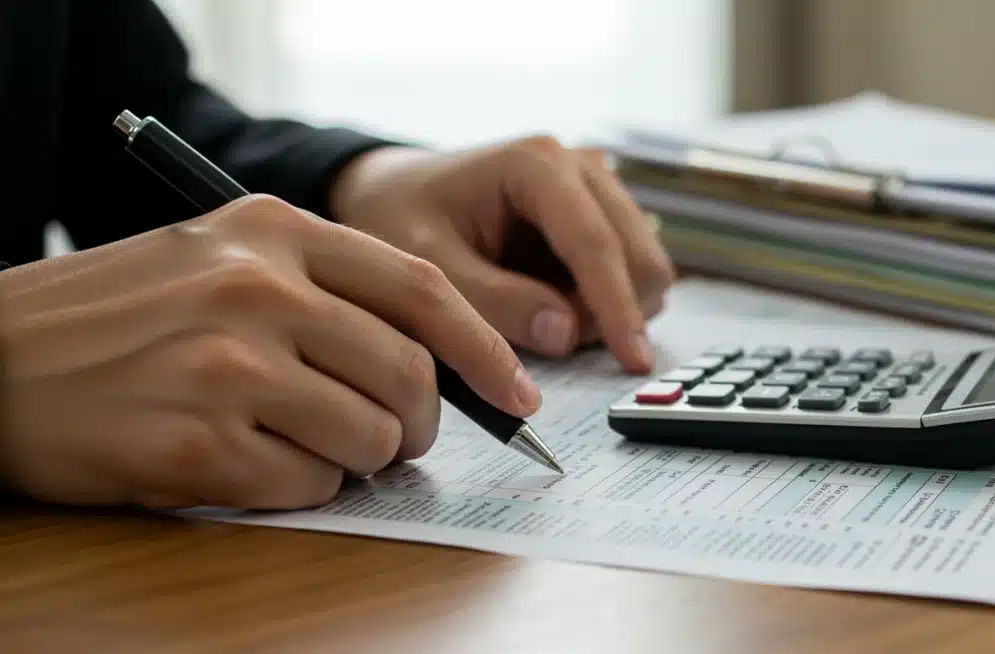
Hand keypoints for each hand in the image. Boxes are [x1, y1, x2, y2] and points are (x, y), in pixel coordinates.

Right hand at [0, 195, 538, 509]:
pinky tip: (250, 463)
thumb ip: (326, 293)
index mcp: (274, 231)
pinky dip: (302, 488)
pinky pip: (310, 486)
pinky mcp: (198, 444)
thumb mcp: (220, 257)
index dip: (486, 351)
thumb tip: (435, 362)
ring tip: (306, 444)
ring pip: (371, 437)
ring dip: (360, 459)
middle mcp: (257, 288)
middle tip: (399, 438)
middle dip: (422, 423)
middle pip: (410, 374)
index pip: (423, 291)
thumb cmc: (116, 315)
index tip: (520, 395)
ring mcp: (226, 365)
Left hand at [328, 137, 675, 372]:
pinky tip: (553, 305)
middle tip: (553, 342)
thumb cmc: (400, 218)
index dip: (618, 307)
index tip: (632, 361)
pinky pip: (630, 272)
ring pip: (644, 266)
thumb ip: (494, 302)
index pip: (595, 243)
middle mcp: (580, 166)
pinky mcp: (602, 214)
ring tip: (539, 318)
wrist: (393, 192)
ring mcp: (598, 188)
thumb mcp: (428, 266)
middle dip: (612, 312)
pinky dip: (604, 303)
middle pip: (640, 255)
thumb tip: (567, 333)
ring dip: (607, 310)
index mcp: (537, 164)